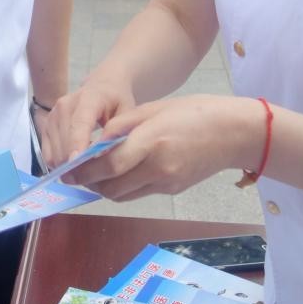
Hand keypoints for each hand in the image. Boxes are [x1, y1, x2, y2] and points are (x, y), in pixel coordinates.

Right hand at [38, 77, 135, 168]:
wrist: (102, 85)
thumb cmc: (117, 101)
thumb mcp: (127, 114)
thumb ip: (118, 134)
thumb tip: (105, 158)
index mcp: (89, 99)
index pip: (80, 123)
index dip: (77, 143)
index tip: (76, 162)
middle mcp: (65, 105)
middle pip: (64, 140)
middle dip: (74, 163)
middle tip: (92, 179)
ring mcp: (53, 115)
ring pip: (54, 150)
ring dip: (67, 166)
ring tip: (86, 171)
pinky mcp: (46, 125)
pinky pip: (47, 153)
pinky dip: (59, 163)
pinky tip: (74, 165)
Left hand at [59, 94, 262, 200]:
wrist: (236, 133)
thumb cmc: (196, 112)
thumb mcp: (156, 108)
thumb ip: (123, 125)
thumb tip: (95, 139)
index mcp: (152, 141)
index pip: (109, 165)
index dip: (84, 171)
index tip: (66, 170)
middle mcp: (158, 167)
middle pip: (112, 187)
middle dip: (89, 183)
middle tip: (73, 175)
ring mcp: (167, 182)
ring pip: (123, 195)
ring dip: (104, 188)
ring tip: (92, 175)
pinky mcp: (173, 190)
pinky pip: (140, 192)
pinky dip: (124, 187)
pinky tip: (118, 173)